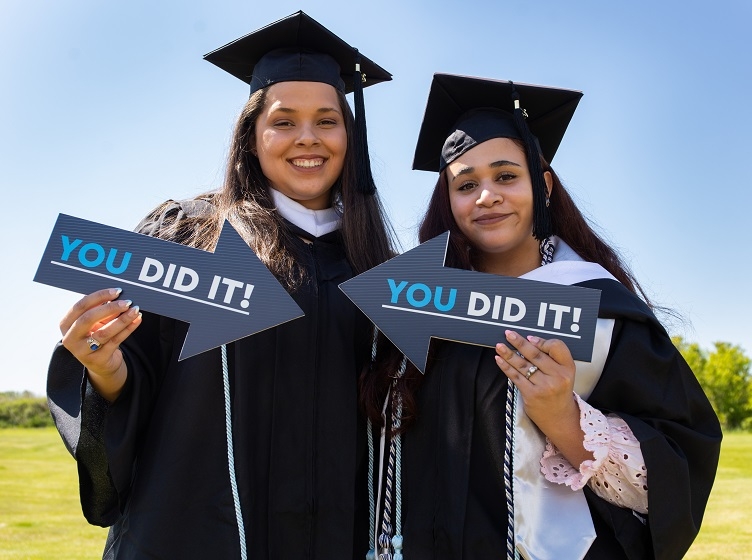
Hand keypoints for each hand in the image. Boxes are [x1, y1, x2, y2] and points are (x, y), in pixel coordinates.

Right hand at [59, 288, 141, 399]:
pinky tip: (137, 320)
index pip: (80, 306)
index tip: (116, 291)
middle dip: (109, 308)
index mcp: (66, 324)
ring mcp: (82, 351)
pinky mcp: (98, 359)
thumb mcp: (95, 323)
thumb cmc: (96, 336)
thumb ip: (102, 310)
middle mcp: (70, 338)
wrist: (101, 363)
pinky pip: (116, 341)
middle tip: (127, 302)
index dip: (99, 297)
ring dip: (122, 319)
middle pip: (88, 319)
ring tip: (135, 310)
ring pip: (104, 332)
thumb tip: (118, 296)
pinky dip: (128, 329)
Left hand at [495, 330, 591, 465]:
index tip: (530, 337)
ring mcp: (544, 386)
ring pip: (523, 365)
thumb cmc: (559, 390)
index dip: (542, 341)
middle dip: (520, 343)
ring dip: (509, 354)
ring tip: (499, 345)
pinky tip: (499, 359)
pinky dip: (506, 367)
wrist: (559, 417)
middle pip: (536, 355)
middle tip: (508, 334)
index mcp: (568, 368)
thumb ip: (552, 358)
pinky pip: (516, 377)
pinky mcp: (531, 395)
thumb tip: (529, 340)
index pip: (557, 347)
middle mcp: (558, 376)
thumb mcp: (564, 373)